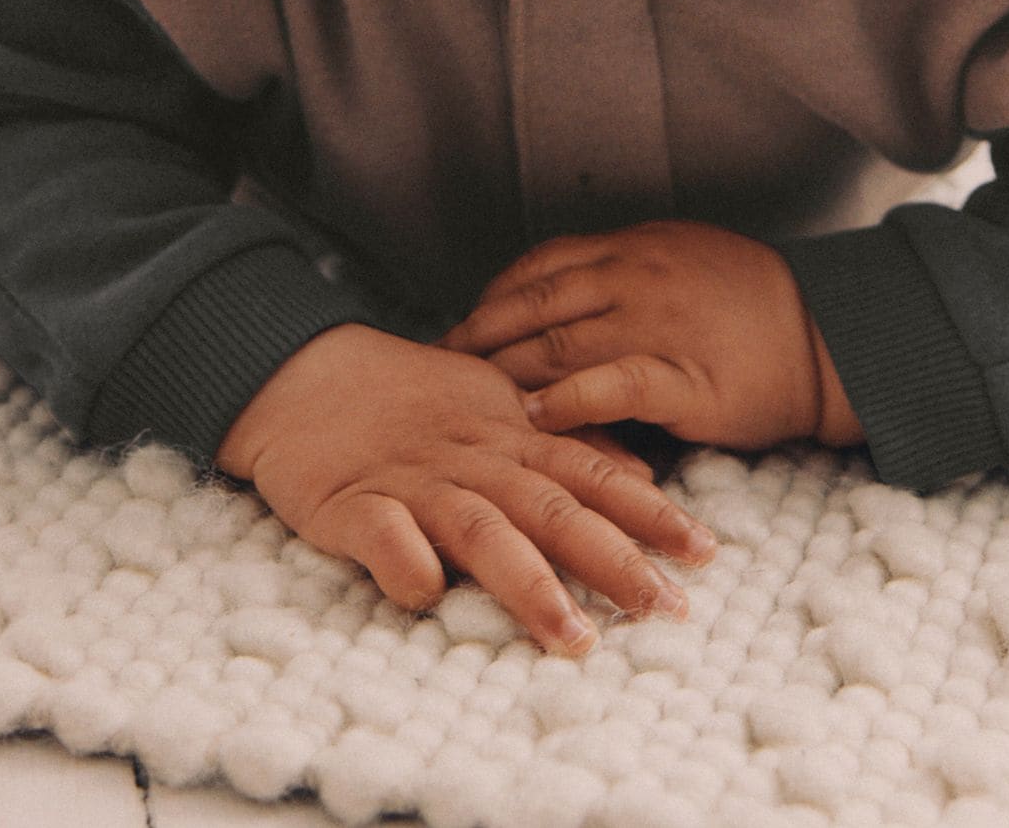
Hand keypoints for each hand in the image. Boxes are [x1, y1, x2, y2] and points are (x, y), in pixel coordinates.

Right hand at [213, 322, 719, 656]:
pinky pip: (381, 535)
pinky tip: (425, 594)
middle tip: (663, 606)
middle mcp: (471, 460)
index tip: (704, 552)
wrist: (304, 373)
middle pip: (549, 508)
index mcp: (508, 437)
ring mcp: (412, 482)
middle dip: (611, 558)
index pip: (590, 474)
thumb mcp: (495, 406)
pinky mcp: (352, 504)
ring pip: (478, 529)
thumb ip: (563, 444)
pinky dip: (404, 562)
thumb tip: (639, 472)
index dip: (648, 512)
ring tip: (571, 635)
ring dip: (527, 582)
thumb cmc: (407, 400)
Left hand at [440, 221, 864, 452]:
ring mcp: (657, 325)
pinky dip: (566, 398)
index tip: (462, 325)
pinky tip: (535, 416)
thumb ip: (624, 273)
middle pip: (534, 303)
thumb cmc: (752, 302)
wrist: (823, 336)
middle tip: (439, 368)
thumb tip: (561, 299)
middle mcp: (636, 277)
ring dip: (505, 370)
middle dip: (479, 336)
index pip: (541, 266)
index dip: (494, 297)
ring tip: (467, 399)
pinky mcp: (681, 378)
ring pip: (558, 342)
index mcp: (634, 247)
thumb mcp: (681, 260)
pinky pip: (610, 385)